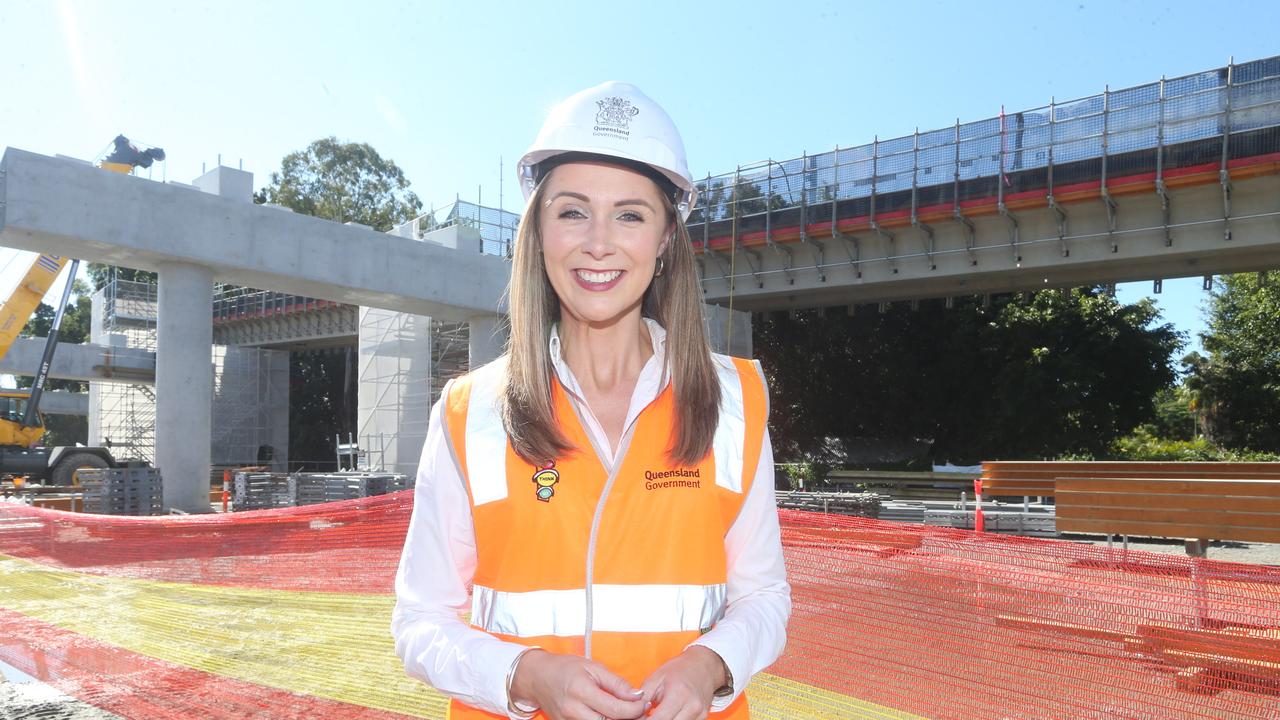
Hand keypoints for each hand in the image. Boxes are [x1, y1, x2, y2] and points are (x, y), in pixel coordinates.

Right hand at [510, 649, 646, 719]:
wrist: (537, 677)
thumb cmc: (564, 668)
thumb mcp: (593, 667)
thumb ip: (616, 683)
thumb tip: (637, 695)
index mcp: (581, 691)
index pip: (616, 709)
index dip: (635, 709)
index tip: (643, 703)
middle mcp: (573, 710)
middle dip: (627, 718)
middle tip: (636, 710)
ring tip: (622, 712)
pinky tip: (608, 715)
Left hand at [639, 646, 725, 719]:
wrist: (704, 666)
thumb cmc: (678, 670)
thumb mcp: (656, 678)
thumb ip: (642, 698)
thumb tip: (632, 715)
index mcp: (679, 694)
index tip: (636, 718)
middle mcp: (692, 707)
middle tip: (644, 717)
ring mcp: (700, 715)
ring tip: (655, 715)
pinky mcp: (703, 719)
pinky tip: (666, 716)